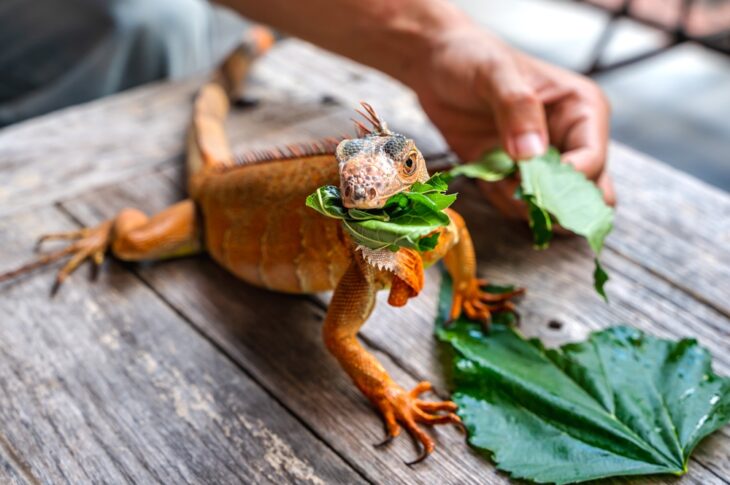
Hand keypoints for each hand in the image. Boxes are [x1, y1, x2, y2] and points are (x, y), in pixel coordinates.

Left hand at [410, 26, 615, 218]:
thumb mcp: (495, 73)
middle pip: (585, 192)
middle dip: (554, 202)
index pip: (593, 160)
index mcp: (582, 110)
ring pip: (553, 206)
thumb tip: (532, 154)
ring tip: (496, 179)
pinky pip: (517, 206)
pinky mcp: (511, 175)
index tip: (531, 182)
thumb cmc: (471, 56)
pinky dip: (501, 201)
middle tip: (519, 191)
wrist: (436, 64)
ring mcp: (540, 161)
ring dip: (523, 205)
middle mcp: (569, 140)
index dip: (568, 180)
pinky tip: (484, 178)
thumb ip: (517, 108)